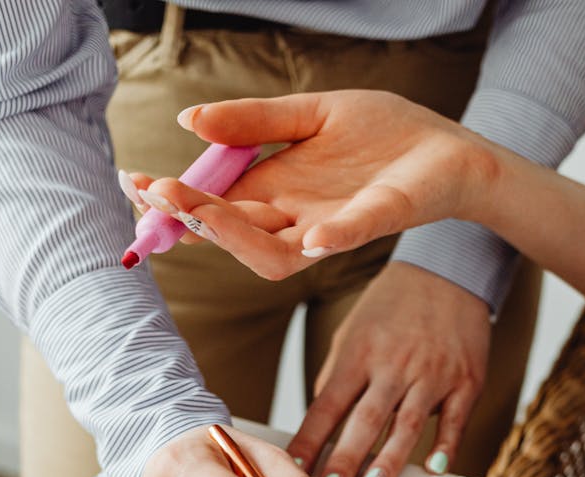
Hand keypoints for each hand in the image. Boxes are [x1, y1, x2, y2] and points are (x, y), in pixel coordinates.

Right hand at [134, 91, 497, 279]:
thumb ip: (253, 121)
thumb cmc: (382, 134)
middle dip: (192, 217)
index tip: (136, 184)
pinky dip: (331, 238)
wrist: (448, 148)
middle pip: (234, 232)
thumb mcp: (309, 114)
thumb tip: (188, 120)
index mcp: (276, 191)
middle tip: (156, 195)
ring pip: (275, 252)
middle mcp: (296, 218)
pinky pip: (349, 237)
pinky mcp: (378, 219)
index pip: (214, 206)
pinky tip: (310, 235)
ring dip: (237, 238)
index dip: (175, 201)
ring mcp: (334, 226)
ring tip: (200, 215)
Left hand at [290, 262, 490, 476]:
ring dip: (388, 462)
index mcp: (360, 353)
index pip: (327, 405)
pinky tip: (433, 468)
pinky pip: (454, 419)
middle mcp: (394, 365)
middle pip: (365, 420)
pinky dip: (445, 445)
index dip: (310, 441)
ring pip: (407, 424)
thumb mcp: (353, 332)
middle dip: (344, 461)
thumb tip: (319, 422)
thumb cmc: (392, 306)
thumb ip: (337, 376)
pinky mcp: (466, 380)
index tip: (295, 472)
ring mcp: (432, 374)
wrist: (447, 271)